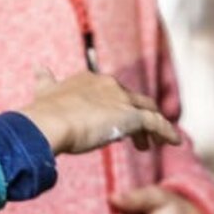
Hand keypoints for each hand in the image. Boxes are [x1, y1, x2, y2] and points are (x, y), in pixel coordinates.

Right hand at [18, 68, 179, 154]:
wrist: (48, 123)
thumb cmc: (44, 113)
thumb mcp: (45, 92)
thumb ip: (46, 82)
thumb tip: (39, 68)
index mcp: (89, 79)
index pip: (110, 92)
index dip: (114, 106)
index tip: (112, 122)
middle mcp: (109, 84)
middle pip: (130, 100)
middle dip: (134, 116)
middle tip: (134, 135)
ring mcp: (121, 99)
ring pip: (146, 111)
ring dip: (150, 128)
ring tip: (148, 145)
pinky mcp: (132, 116)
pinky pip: (157, 123)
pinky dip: (167, 131)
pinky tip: (173, 142)